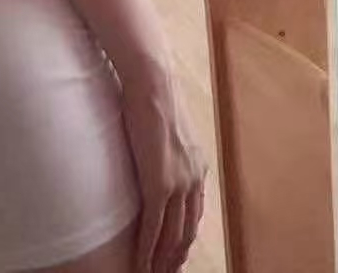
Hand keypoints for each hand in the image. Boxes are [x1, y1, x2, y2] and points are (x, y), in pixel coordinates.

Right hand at [120, 73, 207, 272]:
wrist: (152, 82)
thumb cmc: (153, 97)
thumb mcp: (167, 130)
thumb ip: (167, 150)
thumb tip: (155, 157)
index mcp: (196, 166)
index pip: (194, 214)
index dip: (184, 239)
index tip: (176, 257)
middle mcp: (193, 178)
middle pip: (186, 231)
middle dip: (175, 257)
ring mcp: (177, 182)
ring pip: (172, 235)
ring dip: (161, 260)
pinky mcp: (158, 183)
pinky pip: (154, 227)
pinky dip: (147, 250)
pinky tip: (141, 264)